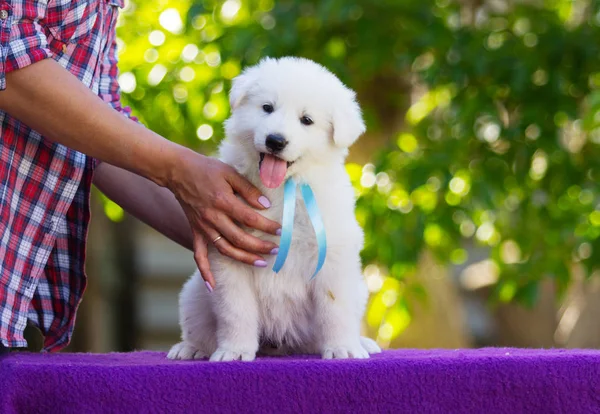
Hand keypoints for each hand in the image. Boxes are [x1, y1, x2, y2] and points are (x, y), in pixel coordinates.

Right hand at [168, 149, 280, 288]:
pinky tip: (212, 286)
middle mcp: (213, 218)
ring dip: (243, 259)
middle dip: (260, 246)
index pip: (250, 219)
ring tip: (261, 262)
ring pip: (225, 250)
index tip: (280, 230)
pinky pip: (199, 255)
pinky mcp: (196, 231)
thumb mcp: (230, 173)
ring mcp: (203, 227)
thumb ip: (248, 189)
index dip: (267, 226)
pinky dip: (204, 272)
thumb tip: (265, 205)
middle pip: (240, 239)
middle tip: (276, 249)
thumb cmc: (206, 169)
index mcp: (223, 202)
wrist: (178, 171)